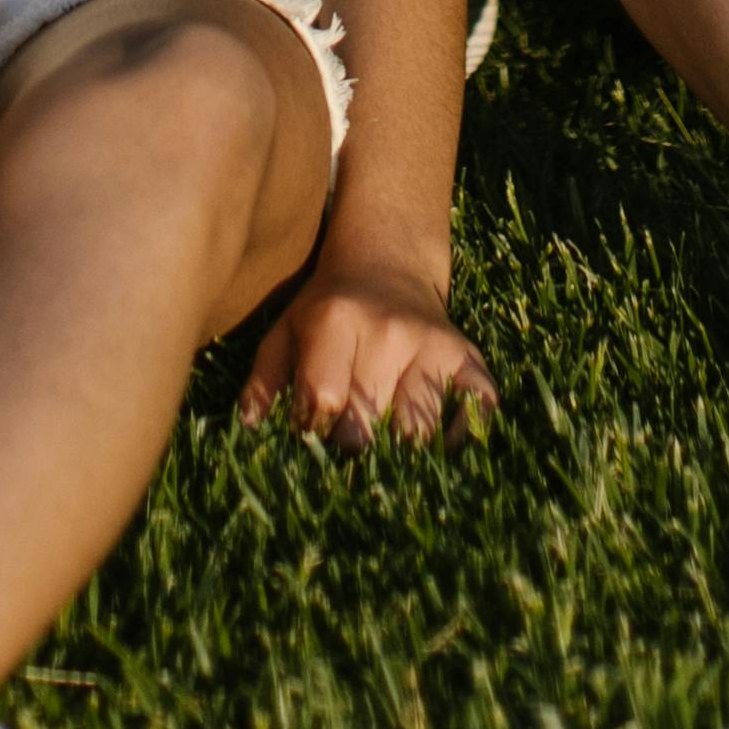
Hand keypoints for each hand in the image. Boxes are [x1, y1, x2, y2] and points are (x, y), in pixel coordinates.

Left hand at [239, 258, 496, 450]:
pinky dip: (461, 436)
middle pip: (371, 425)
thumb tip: (251, 431)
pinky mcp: (468, 357)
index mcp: (337, 321)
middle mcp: (389, 332)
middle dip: (354, 454)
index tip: (309, 439)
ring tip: (383, 463)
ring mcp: (434, 345)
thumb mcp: (284, 332)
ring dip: (401, 457)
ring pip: (421, 431)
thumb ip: (263, 382)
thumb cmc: (325, 311)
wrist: (386, 265)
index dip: (312, 433)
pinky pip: (477, 408)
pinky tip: (436, 447)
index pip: (324, 400)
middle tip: (344, 459)